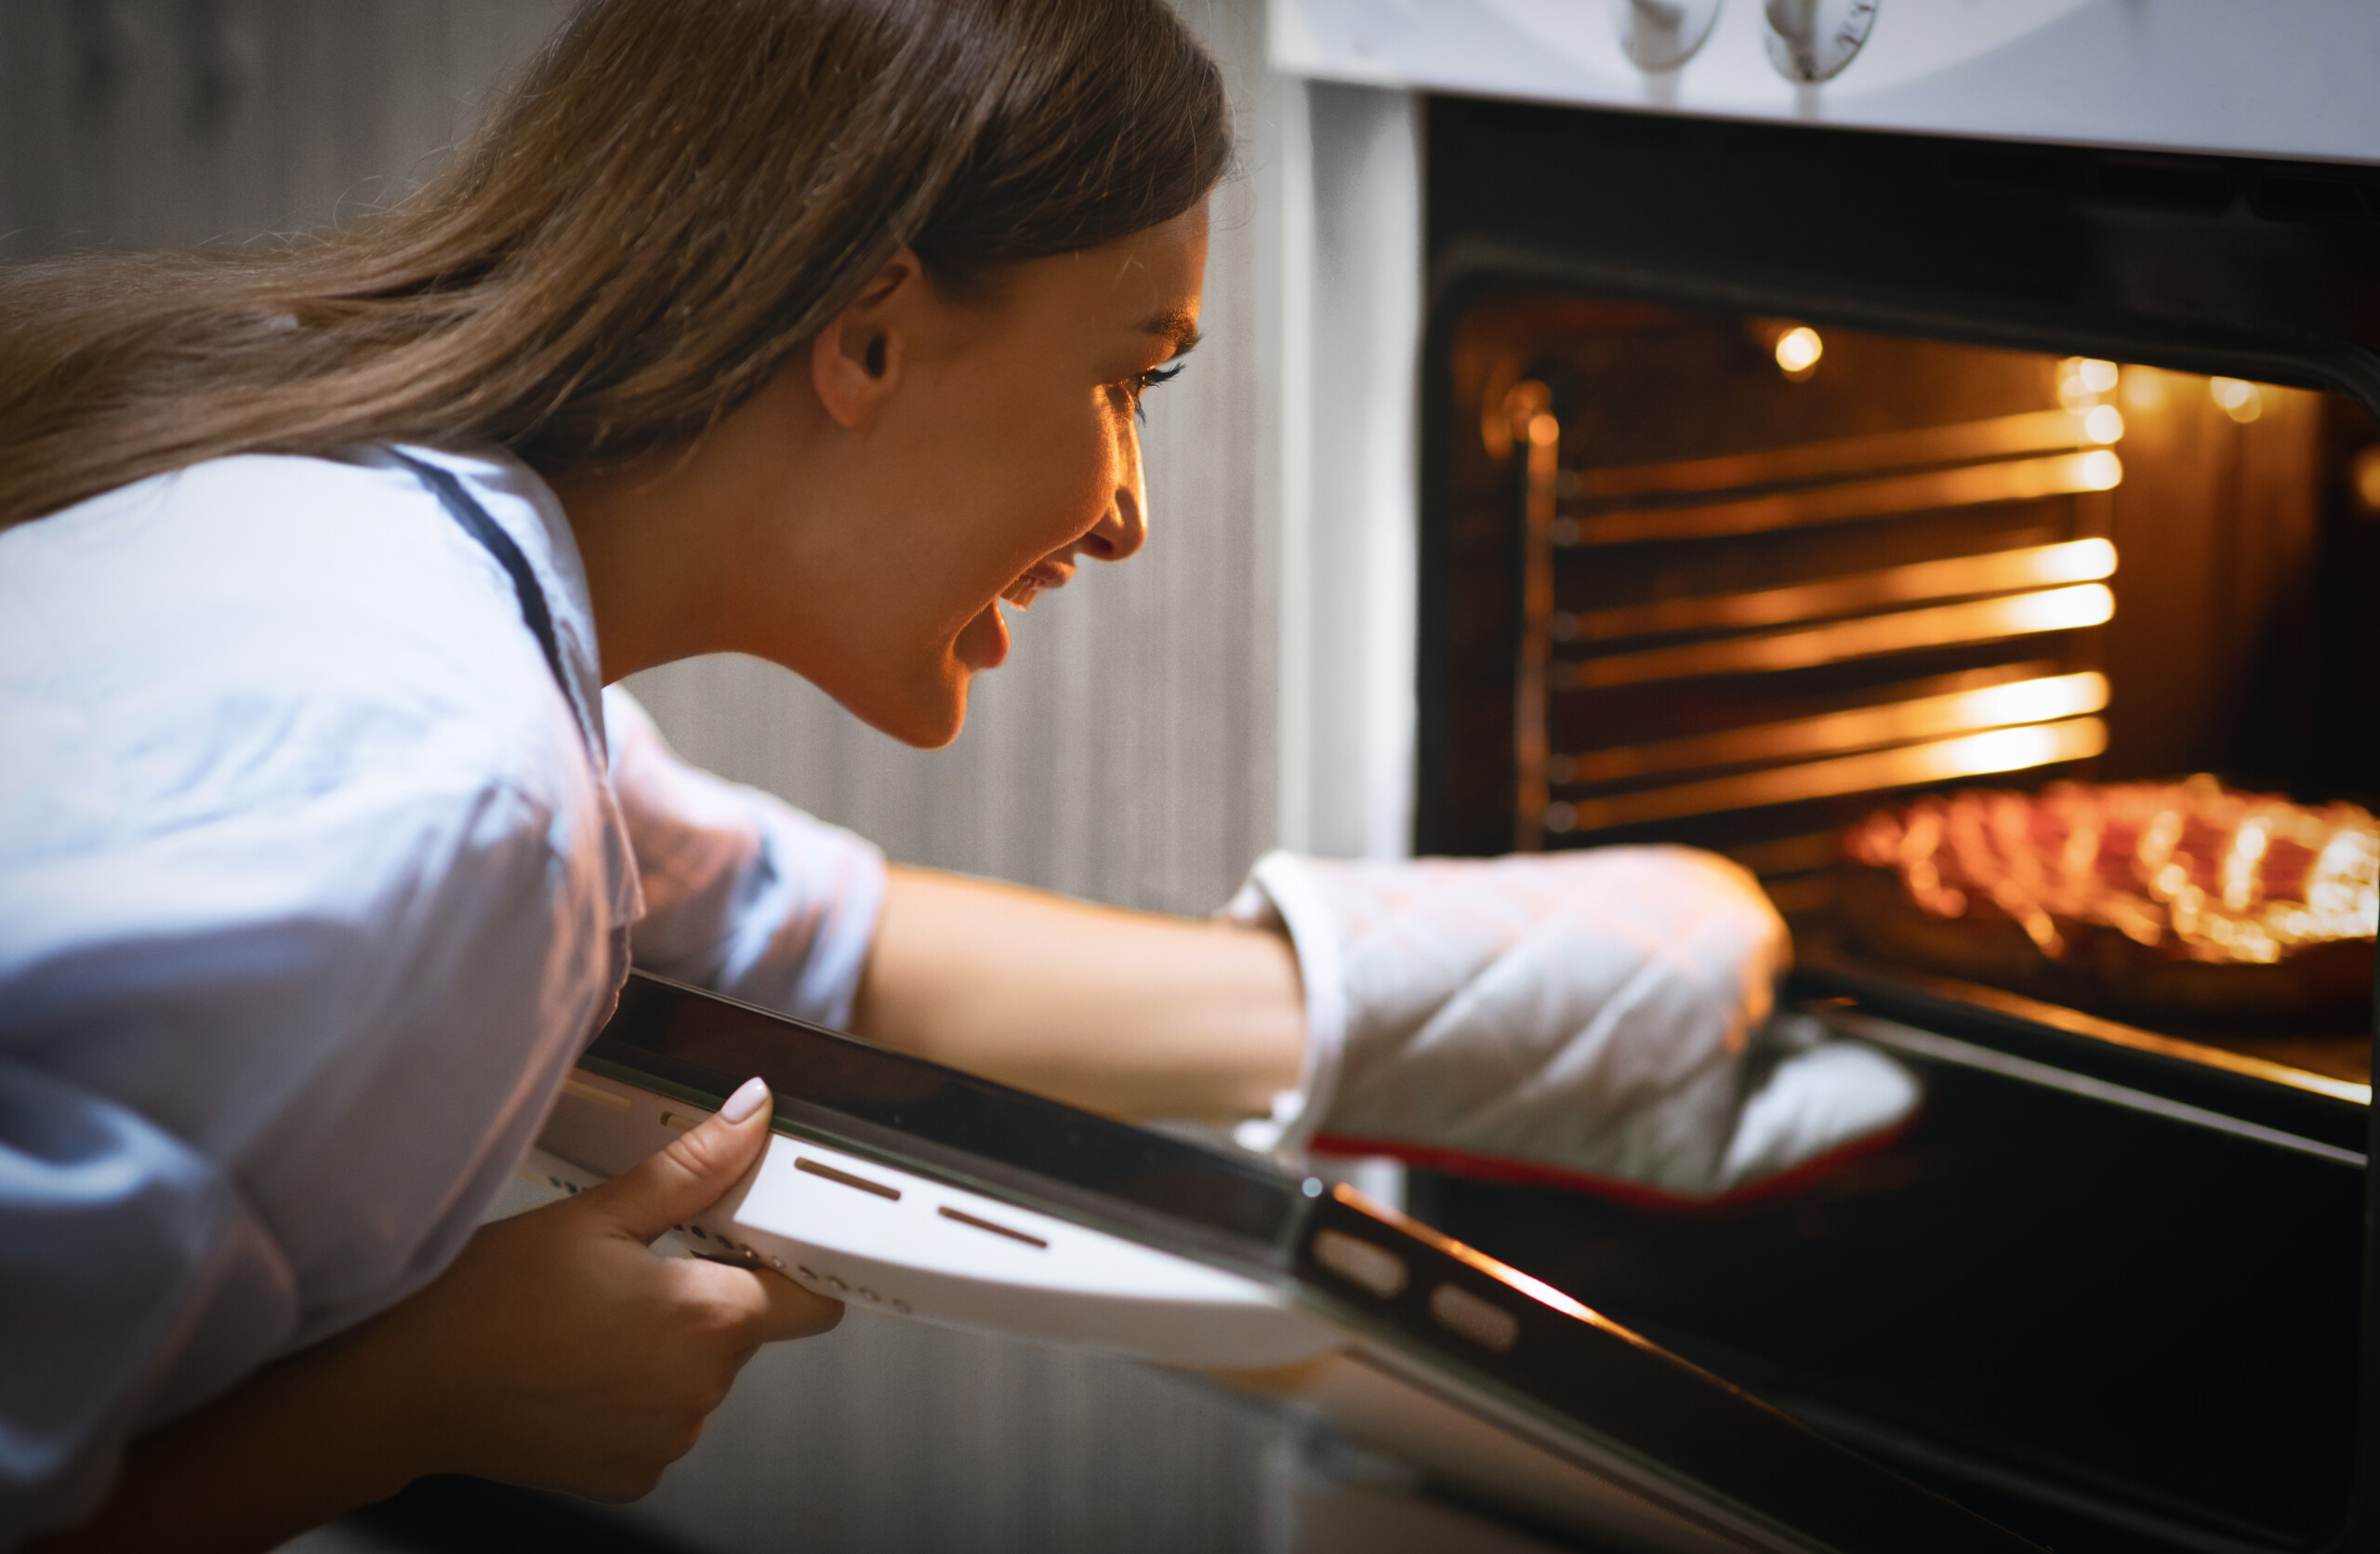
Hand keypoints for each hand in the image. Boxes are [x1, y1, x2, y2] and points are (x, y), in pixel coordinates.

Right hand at [357, 1076, 842, 1499]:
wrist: (405, 1388)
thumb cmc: (487, 1302)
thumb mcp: (598, 1214)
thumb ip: (693, 1167)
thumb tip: (753, 1116)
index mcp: (707, 1321)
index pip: (812, 1301)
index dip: (793, 1264)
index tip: (761, 1241)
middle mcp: (700, 1393)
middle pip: (746, 1331)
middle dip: (710, 1294)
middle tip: (641, 1265)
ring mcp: (666, 1441)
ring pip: (700, 1376)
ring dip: (670, 1345)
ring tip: (596, 1315)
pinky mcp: (630, 1474)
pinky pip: (661, 1420)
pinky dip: (635, 1392)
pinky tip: (580, 1360)